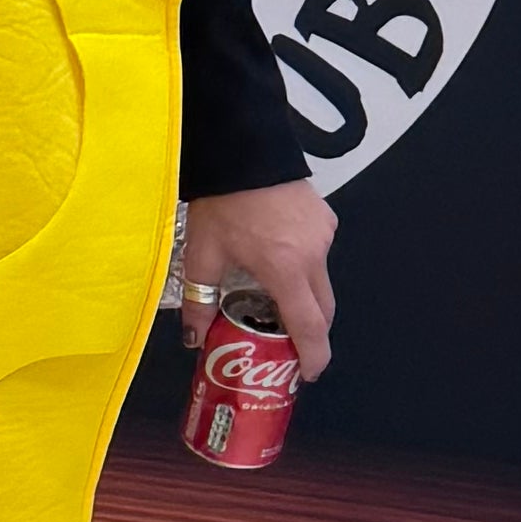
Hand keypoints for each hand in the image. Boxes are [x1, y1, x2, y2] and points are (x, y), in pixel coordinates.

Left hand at [178, 182, 335, 381]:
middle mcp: (314, 255)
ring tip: (272, 300)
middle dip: (309, 333)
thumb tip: (194, 338)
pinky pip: (319, 254)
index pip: (309, 326)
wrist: (243, 148)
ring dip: (303, 297)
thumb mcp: (202, 253)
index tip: (307, 373)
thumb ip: (200, 300)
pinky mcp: (326, 219)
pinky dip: (303, 267)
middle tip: (288, 347)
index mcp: (285, 268)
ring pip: (321, 281)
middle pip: (323, 309)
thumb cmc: (221, 201)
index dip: (312, 355)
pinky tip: (275, 259)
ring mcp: (324, 235)